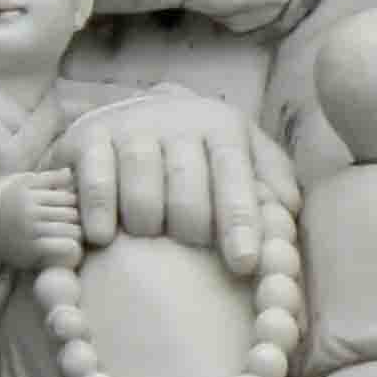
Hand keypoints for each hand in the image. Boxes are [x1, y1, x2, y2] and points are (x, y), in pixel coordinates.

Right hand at [0, 169, 81, 270]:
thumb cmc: (5, 205)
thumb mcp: (20, 185)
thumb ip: (46, 179)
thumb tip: (70, 172)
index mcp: (27, 190)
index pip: (65, 193)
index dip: (72, 201)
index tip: (70, 208)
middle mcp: (27, 208)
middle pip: (69, 210)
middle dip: (75, 216)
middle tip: (75, 223)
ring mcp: (28, 229)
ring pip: (68, 227)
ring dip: (76, 232)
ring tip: (74, 234)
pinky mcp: (29, 249)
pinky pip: (60, 245)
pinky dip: (70, 246)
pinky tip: (70, 248)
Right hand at [65, 92, 272, 271]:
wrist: (138, 112)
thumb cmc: (201, 154)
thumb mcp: (244, 156)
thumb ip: (270, 180)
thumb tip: (288, 209)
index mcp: (221, 126)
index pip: (234, 175)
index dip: (240, 221)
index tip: (243, 263)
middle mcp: (176, 119)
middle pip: (186, 180)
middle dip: (191, 223)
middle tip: (190, 248)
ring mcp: (130, 125)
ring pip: (140, 176)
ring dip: (146, 217)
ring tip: (148, 238)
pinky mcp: (88, 135)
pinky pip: (94, 176)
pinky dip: (99, 208)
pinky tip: (102, 236)